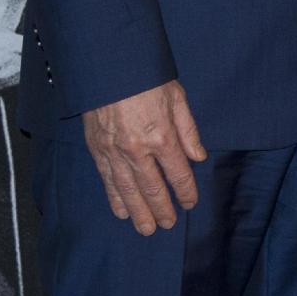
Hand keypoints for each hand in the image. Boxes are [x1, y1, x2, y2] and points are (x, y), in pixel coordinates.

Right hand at [83, 80, 206, 235]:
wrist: (109, 66)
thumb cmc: (147, 78)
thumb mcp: (177, 98)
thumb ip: (188, 131)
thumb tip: (198, 157)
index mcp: (162, 136)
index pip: (178, 174)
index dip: (186, 192)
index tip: (190, 203)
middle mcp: (138, 150)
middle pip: (153, 189)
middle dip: (162, 209)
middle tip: (168, 225)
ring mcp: (115, 152)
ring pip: (128, 191)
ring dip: (139, 213)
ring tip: (146, 229)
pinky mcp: (97, 150)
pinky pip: (108, 181)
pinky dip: (115, 199)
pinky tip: (121, 212)